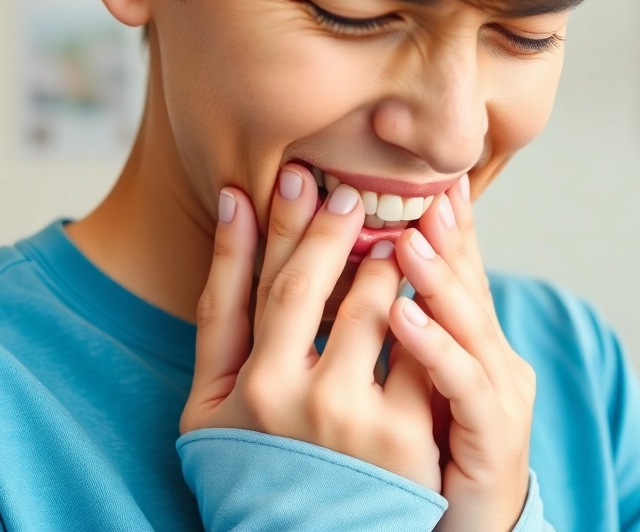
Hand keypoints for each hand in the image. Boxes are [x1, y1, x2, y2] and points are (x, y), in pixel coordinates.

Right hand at [181, 164, 440, 489]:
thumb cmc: (249, 459)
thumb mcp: (211, 396)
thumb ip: (219, 304)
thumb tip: (231, 203)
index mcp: (252, 384)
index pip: (278, 281)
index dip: (290, 224)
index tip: (302, 179)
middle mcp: (304, 398)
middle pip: (332, 287)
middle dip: (343, 229)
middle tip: (357, 193)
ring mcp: (361, 419)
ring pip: (384, 310)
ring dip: (391, 262)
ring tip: (396, 232)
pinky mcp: (409, 438)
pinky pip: (422, 353)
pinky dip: (424, 311)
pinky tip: (428, 286)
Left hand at [389, 175, 536, 530]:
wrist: (470, 531)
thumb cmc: (434, 461)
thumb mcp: (415, 388)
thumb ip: (396, 335)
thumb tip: (360, 277)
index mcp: (470, 344)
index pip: (456, 271)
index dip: (443, 224)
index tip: (423, 177)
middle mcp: (492, 360)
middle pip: (468, 284)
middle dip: (443, 234)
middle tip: (417, 187)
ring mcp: (498, 395)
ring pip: (469, 324)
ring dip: (436, 276)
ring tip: (405, 236)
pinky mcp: (493, 435)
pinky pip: (460, 383)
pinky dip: (432, 345)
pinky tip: (404, 316)